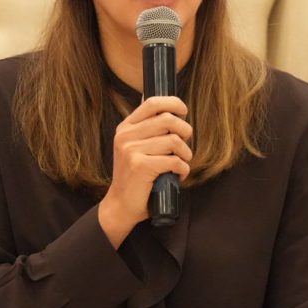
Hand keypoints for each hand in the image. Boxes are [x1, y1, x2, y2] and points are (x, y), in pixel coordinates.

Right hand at [99, 95, 191, 247]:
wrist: (121, 205)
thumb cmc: (135, 177)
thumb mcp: (136, 147)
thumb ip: (149, 130)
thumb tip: (172, 110)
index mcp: (125, 127)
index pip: (152, 103)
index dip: (173, 103)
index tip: (183, 112)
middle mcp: (125, 136)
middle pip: (168, 120)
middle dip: (185, 131)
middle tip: (185, 146)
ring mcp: (131, 150)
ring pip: (174, 141)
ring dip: (186, 154)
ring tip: (182, 162)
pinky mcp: (140, 166)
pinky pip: (174, 160)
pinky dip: (183, 168)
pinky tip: (178, 175)